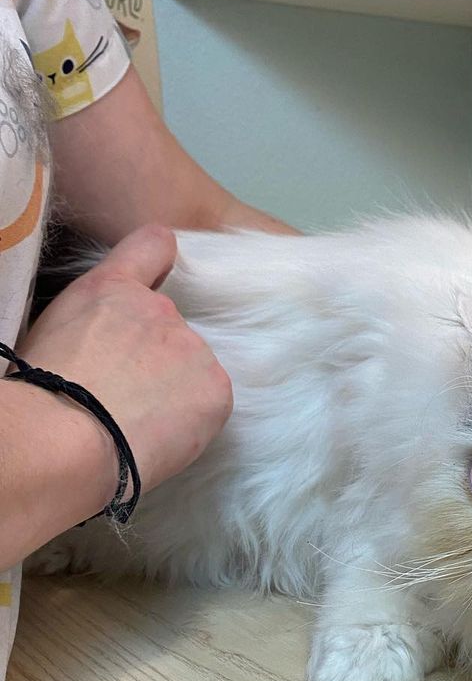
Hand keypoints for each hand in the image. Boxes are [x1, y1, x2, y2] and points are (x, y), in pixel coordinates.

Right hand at [20, 225, 232, 495]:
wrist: (69, 435)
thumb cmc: (46, 390)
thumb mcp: (56, 331)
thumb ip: (96, 321)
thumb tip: (109, 341)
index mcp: (111, 289)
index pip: (152, 245)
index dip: (159, 260)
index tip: (161, 278)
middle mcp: (161, 308)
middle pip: (170, 332)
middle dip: (156, 358)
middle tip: (127, 393)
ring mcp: (194, 346)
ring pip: (192, 369)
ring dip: (176, 389)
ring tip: (139, 419)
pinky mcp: (217, 386)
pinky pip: (210, 400)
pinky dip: (194, 417)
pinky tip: (162, 432)